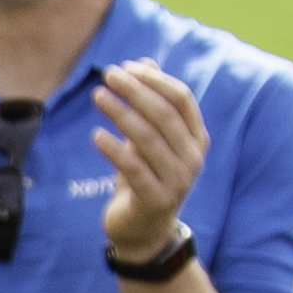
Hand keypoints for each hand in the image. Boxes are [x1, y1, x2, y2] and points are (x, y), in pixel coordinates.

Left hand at [85, 60, 207, 264]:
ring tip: (97, 96)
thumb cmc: (146, 176)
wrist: (144, 231)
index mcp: (196, 138)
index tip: (126, 67)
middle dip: (135, 90)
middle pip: (164, 114)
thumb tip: (143, 61)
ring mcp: (177, 180)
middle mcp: (192, 158)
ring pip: (147, 139)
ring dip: (120, 113)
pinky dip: (113, 149)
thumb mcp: (149, 138)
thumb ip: (149, 103)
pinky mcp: (155, 199)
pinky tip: (96, 135)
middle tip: (108, 75)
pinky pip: (132, 168)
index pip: (181, 99)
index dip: (154, 79)